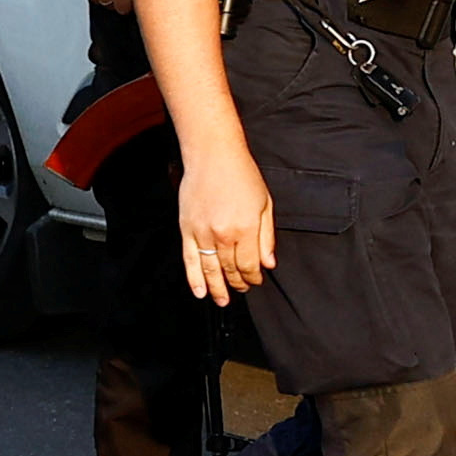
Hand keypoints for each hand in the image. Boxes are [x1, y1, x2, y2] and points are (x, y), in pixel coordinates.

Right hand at [174, 141, 277, 302]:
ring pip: (211, 270)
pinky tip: (200, 291)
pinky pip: (190, 260)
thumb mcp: (265, 204)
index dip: (254, 277)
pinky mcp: (187, 229)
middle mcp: (224, 234)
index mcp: (246, 228)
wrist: (213, 155)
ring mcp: (203, 233)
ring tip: (222, 300)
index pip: (250, 265)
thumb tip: (269, 262)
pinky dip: (194, 278)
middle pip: (231, 270)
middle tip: (242, 289)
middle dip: (238, 283)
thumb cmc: (241, 174)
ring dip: (218, 288)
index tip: (256, 281)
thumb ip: (267, 237)